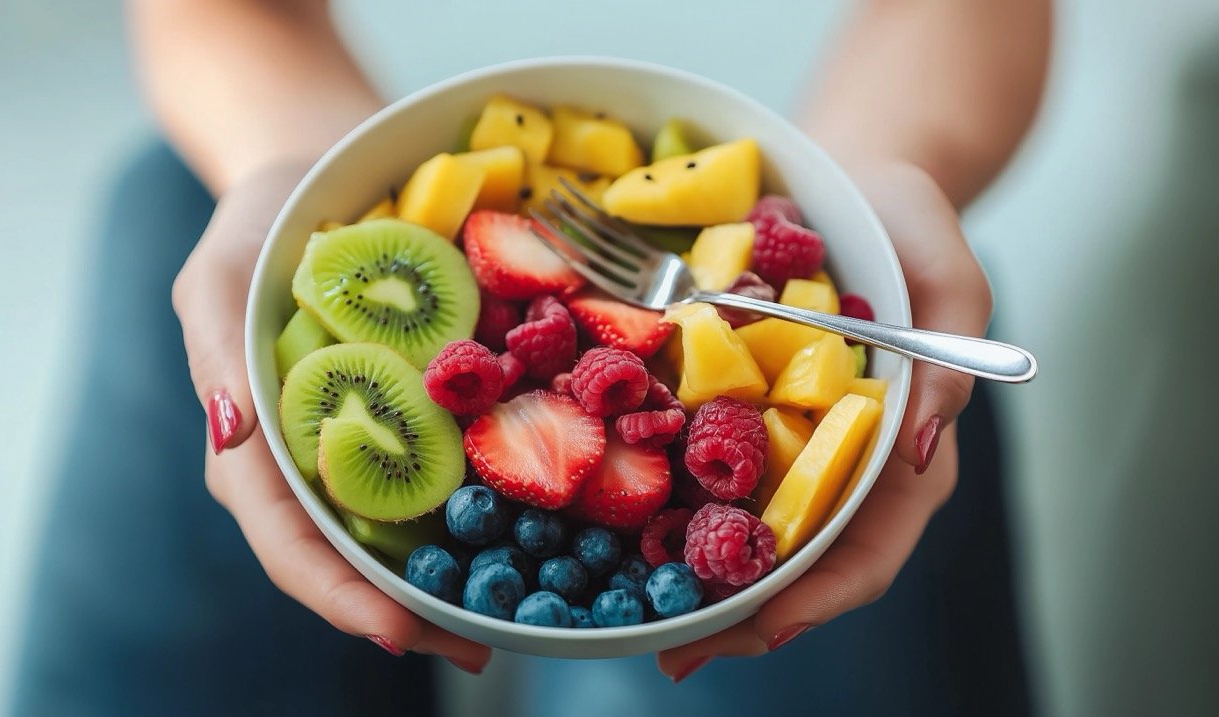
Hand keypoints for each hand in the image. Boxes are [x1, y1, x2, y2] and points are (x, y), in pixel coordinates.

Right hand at [171, 159, 491, 673]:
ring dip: (454, 580)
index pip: (288, 545)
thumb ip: (215, 351)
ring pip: (401, 534)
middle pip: (352, 562)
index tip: (402, 634)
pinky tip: (531, 528)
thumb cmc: (256, 231)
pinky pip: (442, 471)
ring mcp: (364, 446)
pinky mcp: (410, 417)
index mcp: (255, 451)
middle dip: (411, 612)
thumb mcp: (217, 276)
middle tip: (483, 646)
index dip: (341, 597)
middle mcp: (311, 465)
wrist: (317, 180)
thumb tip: (230, 435)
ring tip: (517, 615)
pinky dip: (480, 507)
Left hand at [656, 161, 992, 681]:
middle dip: (744, 615)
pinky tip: (628, 527)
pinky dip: (675, 508)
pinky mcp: (744, 413)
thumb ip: (951, 348)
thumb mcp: (948, 269)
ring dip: (700, 582)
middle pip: (801, 564)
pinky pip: (710, 471)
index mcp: (904, 448)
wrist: (851, 178)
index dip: (820, 597)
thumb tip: (922, 443)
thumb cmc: (907, 219)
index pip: (871, 548)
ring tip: (640, 618)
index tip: (765, 628)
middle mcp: (843, 463)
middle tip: (677, 652)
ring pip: (751, 534)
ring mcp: (790, 443)